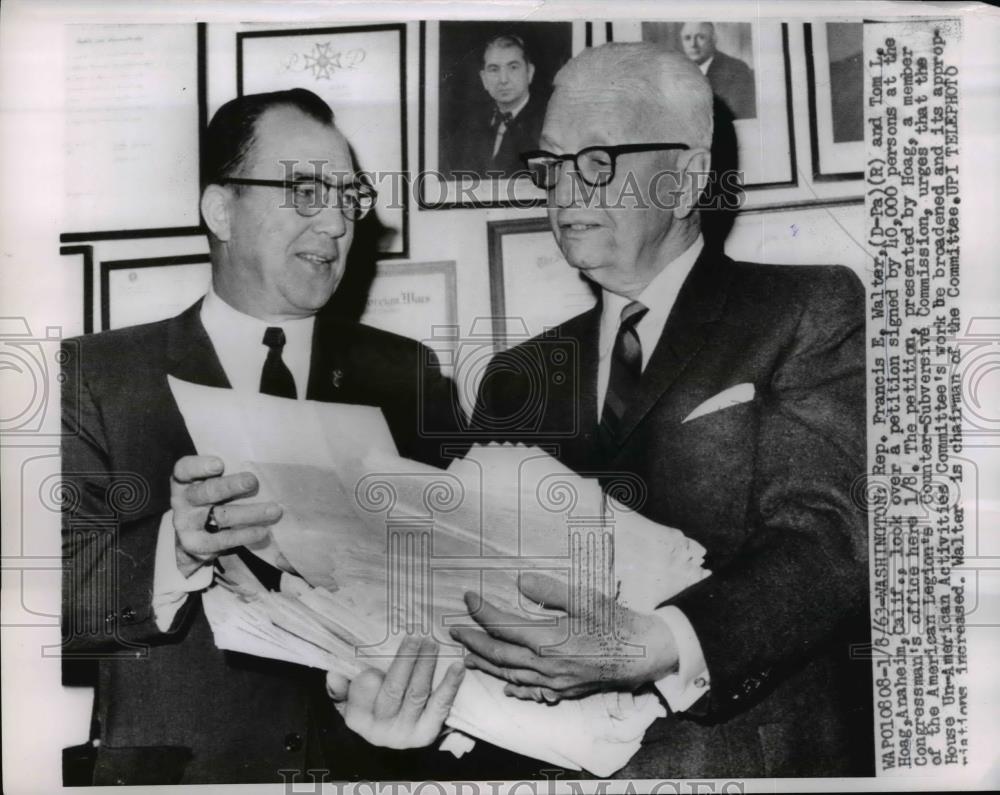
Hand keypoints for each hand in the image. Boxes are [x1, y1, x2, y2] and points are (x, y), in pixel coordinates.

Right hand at [170, 455, 281, 576]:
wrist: (194, 535)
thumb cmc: (213, 498)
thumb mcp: (212, 482)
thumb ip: (228, 474)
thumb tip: (263, 467)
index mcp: (184, 480)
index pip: (185, 469)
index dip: (200, 466)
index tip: (219, 464)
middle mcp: (183, 500)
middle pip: (206, 492)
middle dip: (230, 486)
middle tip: (253, 481)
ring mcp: (187, 523)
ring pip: (221, 515)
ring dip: (251, 512)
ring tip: (274, 510)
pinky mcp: (196, 544)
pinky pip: (224, 539)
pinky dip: (246, 534)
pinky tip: (263, 531)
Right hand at [325, 636, 464, 748]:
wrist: (390, 735)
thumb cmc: (368, 708)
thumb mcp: (347, 699)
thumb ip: (339, 687)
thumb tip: (334, 674)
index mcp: (357, 719)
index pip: (364, 692)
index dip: (369, 679)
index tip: (375, 663)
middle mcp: (381, 729)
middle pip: (394, 690)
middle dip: (405, 661)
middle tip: (415, 637)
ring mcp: (407, 733)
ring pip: (418, 694)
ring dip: (426, 666)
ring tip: (432, 644)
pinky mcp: (429, 732)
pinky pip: (440, 706)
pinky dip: (450, 685)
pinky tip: (457, 667)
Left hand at [450, 572, 678, 702]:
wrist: (645, 653)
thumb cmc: (615, 621)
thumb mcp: (585, 597)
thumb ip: (549, 591)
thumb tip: (520, 582)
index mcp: (548, 640)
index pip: (503, 626)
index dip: (481, 611)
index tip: (468, 597)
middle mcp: (546, 666)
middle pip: (499, 655)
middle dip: (473, 642)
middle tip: (454, 631)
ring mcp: (554, 682)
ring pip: (510, 676)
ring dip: (486, 666)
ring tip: (466, 658)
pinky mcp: (565, 690)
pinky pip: (531, 692)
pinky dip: (514, 689)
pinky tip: (505, 687)